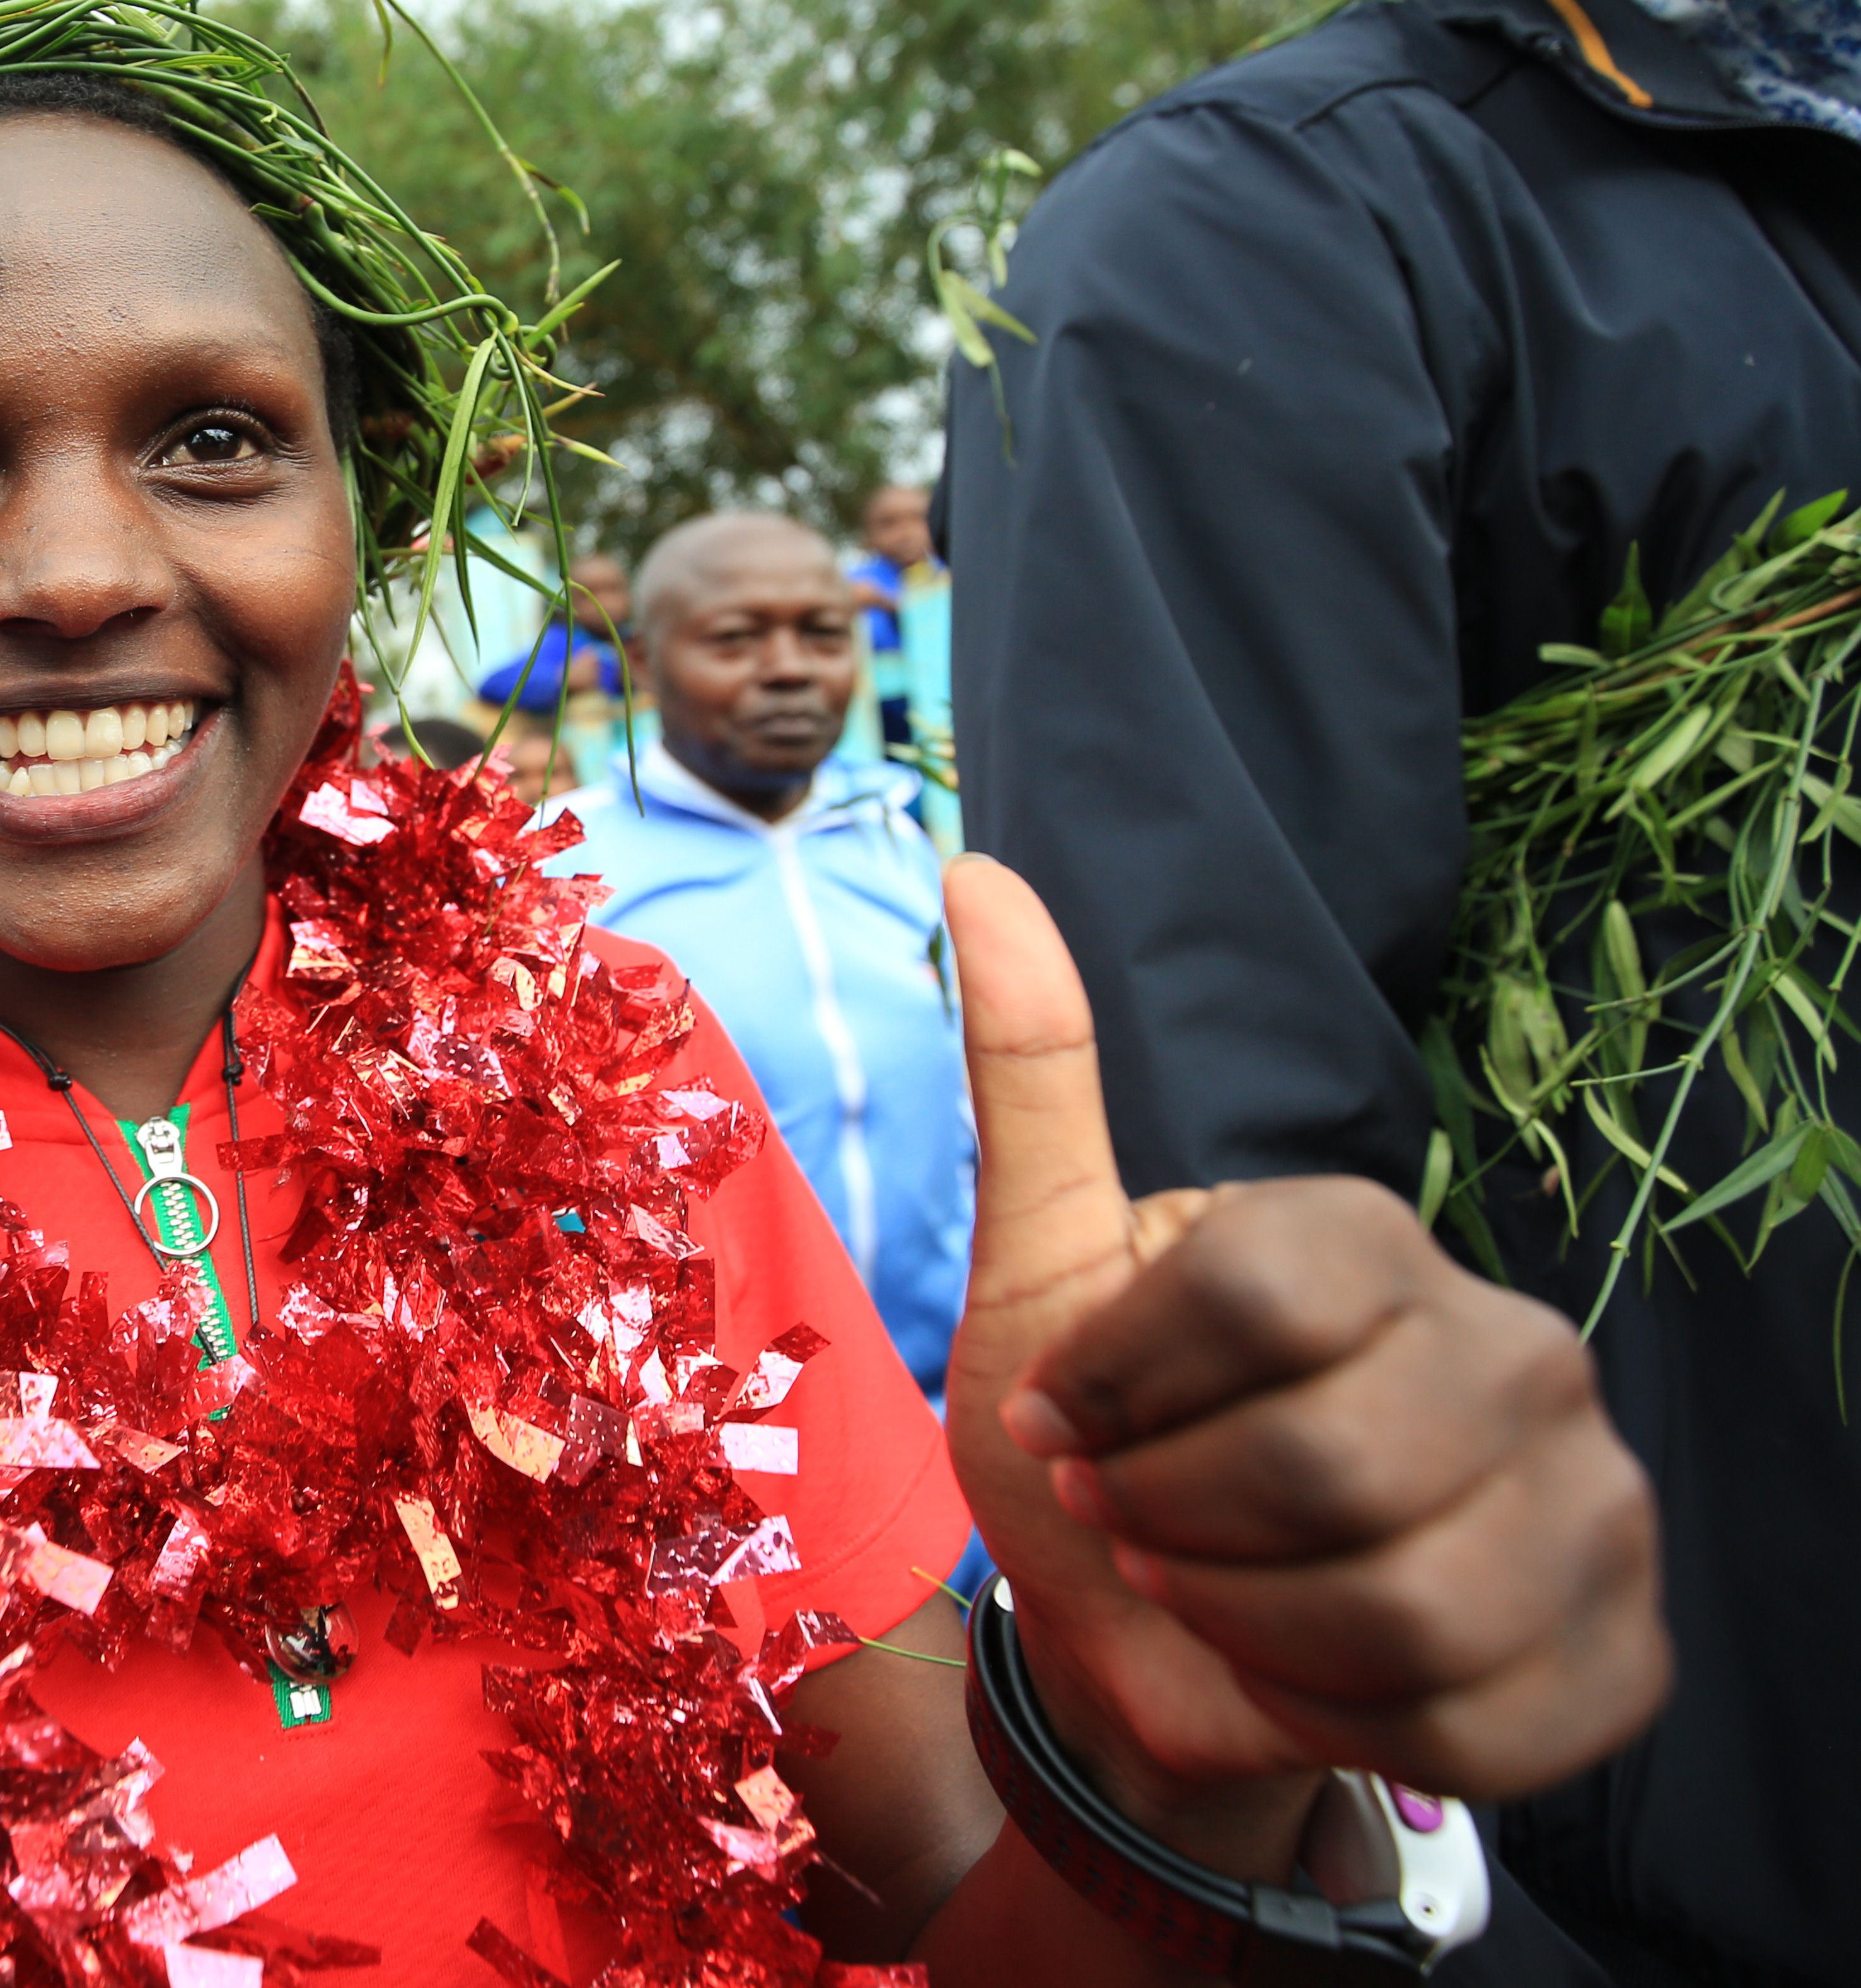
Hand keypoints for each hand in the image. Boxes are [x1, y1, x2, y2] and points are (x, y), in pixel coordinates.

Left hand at [939, 857, 1667, 1866]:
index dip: (1122, 1388)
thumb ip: (1028, 1076)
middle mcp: (1520, 1347)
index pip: (1251, 1299)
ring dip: (1245, 1625)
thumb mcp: (1035, 1263)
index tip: (1069, 1417)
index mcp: (1370, 1238)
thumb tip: (976, 869)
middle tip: (1132, 1518)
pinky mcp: (1615, 1654)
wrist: (1147, 1634)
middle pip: (1327, 1464)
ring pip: (1403, 1605)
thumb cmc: (1092, 1438)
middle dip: (1173, 1518)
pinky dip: (1336, 1720)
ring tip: (1207, 1591)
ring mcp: (1592, 1502)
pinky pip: (1468, 1718)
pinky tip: (1297, 1674)